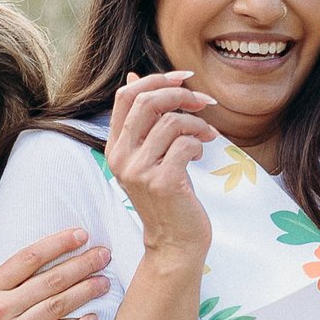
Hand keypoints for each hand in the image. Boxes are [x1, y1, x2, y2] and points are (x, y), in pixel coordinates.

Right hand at [107, 72, 216, 260]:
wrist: (174, 242)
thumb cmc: (168, 197)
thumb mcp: (149, 155)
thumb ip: (143, 121)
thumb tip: (133, 77)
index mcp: (115, 147)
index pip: (125, 96)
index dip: (156, 80)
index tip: (184, 77)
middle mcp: (121, 157)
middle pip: (147, 102)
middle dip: (182, 95)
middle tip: (204, 103)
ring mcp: (139, 170)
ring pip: (171, 122)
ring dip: (197, 124)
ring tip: (205, 136)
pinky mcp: (162, 182)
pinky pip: (186, 144)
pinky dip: (199, 144)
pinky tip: (200, 154)